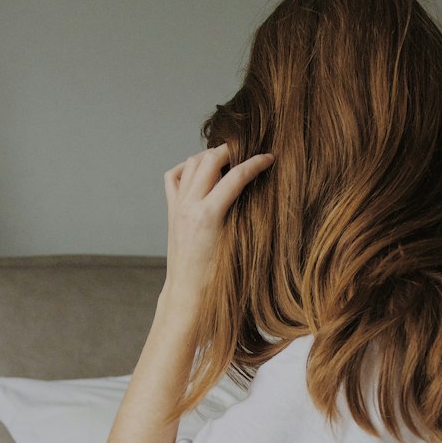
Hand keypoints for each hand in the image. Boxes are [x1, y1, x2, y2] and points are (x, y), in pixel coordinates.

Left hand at [162, 143, 275, 312]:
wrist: (188, 292)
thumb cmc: (216, 278)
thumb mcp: (235, 243)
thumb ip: (242, 212)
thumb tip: (255, 189)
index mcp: (208, 215)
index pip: (236, 176)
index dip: (256, 163)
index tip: (270, 157)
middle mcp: (189, 205)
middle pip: (210, 159)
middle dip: (231, 151)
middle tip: (248, 152)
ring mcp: (177, 206)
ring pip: (190, 163)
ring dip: (209, 155)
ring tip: (227, 158)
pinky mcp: (171, 210)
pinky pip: (173, 176)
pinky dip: (186, 167)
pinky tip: (200, 172)